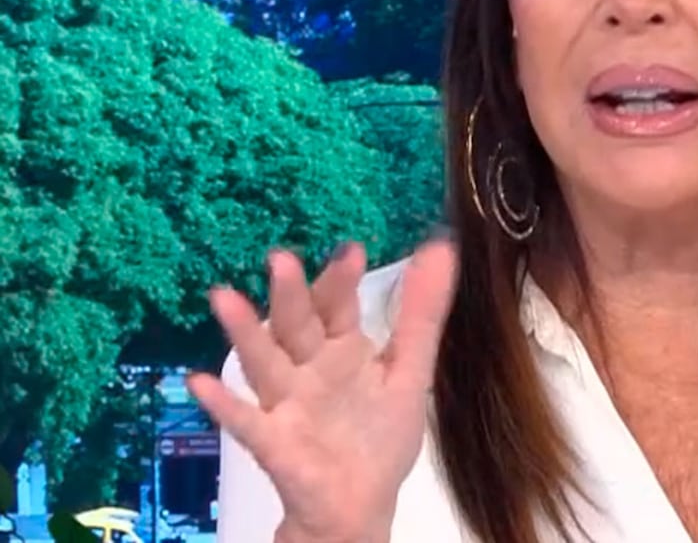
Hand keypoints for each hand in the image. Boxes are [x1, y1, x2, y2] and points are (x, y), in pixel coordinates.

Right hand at [187, 239, 458, 540]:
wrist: (358, 508)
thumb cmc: (380, 438)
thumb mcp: (410, 373)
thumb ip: (422, 316)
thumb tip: (439, 246)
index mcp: (342, 350)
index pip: (337, 305)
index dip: (340, 279)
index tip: (350, 247)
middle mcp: (307, 369)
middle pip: (295, 325)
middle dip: (288, 293)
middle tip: (281, 257)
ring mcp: (285, 403)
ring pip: (263, 362)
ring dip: (244, 332)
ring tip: (223, 296)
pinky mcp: (273, 442)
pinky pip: (245, 421)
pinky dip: (223, 403)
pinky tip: (200, 382)